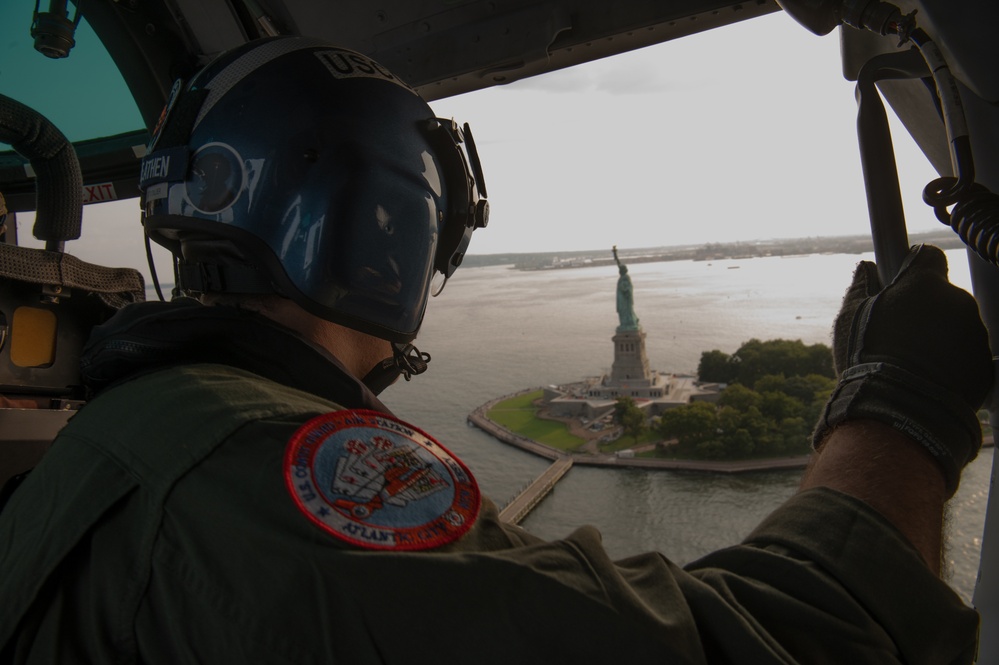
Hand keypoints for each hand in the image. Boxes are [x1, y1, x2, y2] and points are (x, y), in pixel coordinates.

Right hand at [813, 244, 992, 495]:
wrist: (898, 411)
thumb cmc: (868, 359)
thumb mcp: (849, 319)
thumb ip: (861, 286)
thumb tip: (866, 267)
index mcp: (924, 284)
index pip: (929, 256)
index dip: (916, 268)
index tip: (902, 283)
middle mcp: (958, 301)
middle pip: (944, 296)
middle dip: (926, 310)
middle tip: (899, 335)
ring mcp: (976, 334)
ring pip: (958, 327)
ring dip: (940, 338)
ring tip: (912, 363)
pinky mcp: (985, 365)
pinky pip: (968, 357)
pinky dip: (952, 364)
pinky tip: (927, 379)